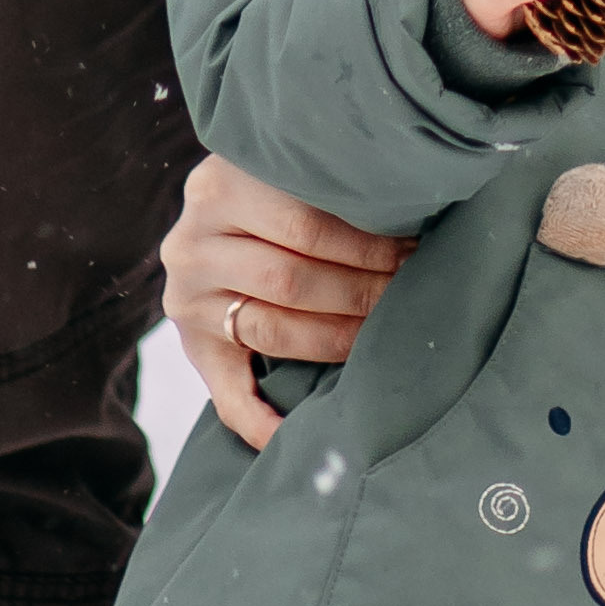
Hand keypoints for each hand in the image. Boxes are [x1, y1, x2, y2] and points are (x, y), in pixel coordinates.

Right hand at [161, 153, 406, 446]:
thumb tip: (412, 212)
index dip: (368, 242)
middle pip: (291, 278)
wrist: (212, 217)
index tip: (417, 247)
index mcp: (218, 188)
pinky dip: (265, 423)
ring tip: (390, 328)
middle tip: (413, 286)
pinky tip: (299, 435)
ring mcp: (187, 301)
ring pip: (274, 329)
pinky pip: (229, 397)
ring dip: (341, 336)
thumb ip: (322, 182)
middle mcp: (191, 245)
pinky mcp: (192, 347)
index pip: (305, 224)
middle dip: (363, 287)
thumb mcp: (279, 169)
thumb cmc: (270, 189)